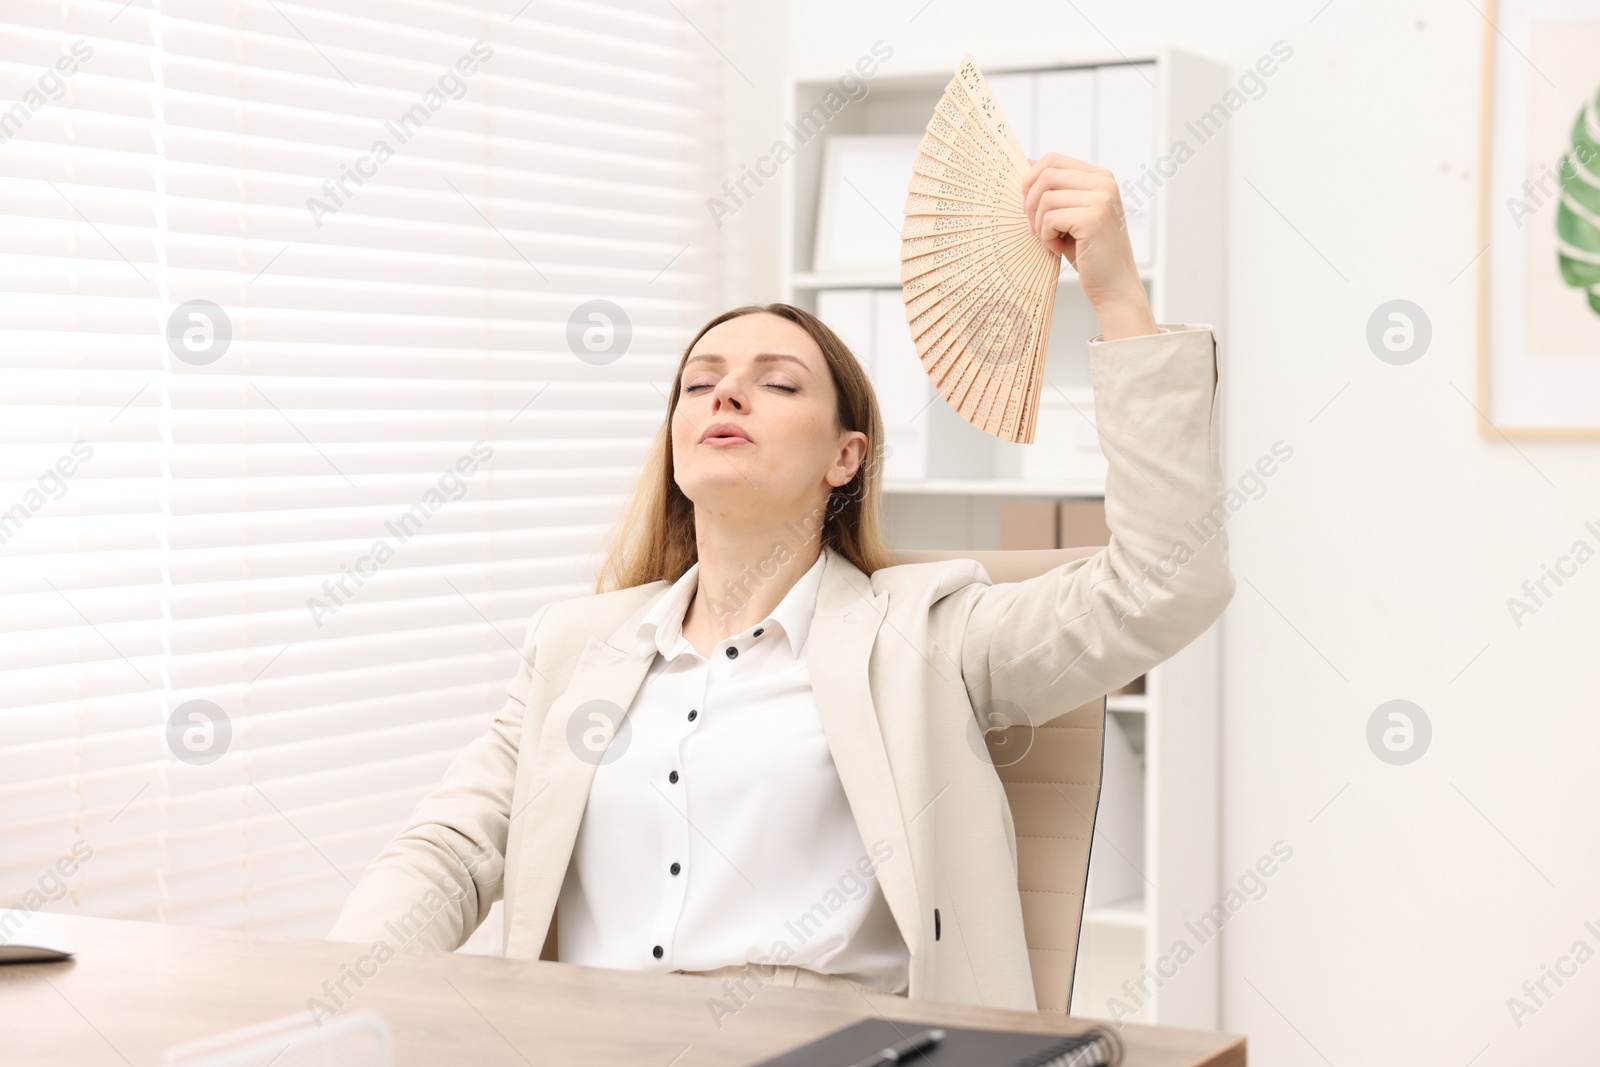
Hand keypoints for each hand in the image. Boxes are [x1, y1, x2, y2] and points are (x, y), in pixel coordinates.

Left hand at [1021, 153, 1155, 338]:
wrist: (1113, 284)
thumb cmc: (1087, 251)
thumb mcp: (1068, 213)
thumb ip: (1054, 188)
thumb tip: (1027, 160)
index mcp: (1099, 176)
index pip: (1051, 159)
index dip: (1030, 181)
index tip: (1028, 208)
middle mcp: (1104, 182)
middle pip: (1045, 175)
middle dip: (1030, 203)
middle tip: (1035, 229)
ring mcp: (1101, 198)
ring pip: (1045, 199)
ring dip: (1039, 225)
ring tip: (1050, 242)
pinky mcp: (1093, 218)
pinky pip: (1050, 219)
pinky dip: (1046, 238)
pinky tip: (1056, 250)